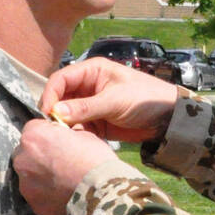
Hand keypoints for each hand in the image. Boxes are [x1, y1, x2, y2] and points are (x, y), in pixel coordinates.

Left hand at [14, 119, 120, 214]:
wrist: (102, 194)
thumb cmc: (94, 160)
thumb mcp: (83, 134)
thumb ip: (64, 134)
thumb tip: (63, 137)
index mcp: (33, 136)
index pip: (35, 128)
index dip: (50, 134)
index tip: (61, 140)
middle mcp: (22, 159)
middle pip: (28, 153)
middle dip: (41, 155)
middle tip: (63, 161)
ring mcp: (26, 184)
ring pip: (31, 175)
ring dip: (43, 175)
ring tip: (65, 181)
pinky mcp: (34, 204)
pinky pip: (38, 194)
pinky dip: (48, 194)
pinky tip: (65, 194)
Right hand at [40, 58, 178, 142]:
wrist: (167, 119)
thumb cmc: (145, 98)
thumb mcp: (115, 101)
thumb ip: (85, 107)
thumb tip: (56, 113)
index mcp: (91, 71)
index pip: (60, 79)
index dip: (50, 95)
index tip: (46, 114)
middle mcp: (87, 87)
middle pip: (60, 98)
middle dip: (54, 113)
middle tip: (52, 129)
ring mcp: (90, 105)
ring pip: (66, 115)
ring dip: (64, 126)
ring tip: (64, 138)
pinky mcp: (95, 122)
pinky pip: (77, 128)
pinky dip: (74, 135)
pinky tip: (75, 143)